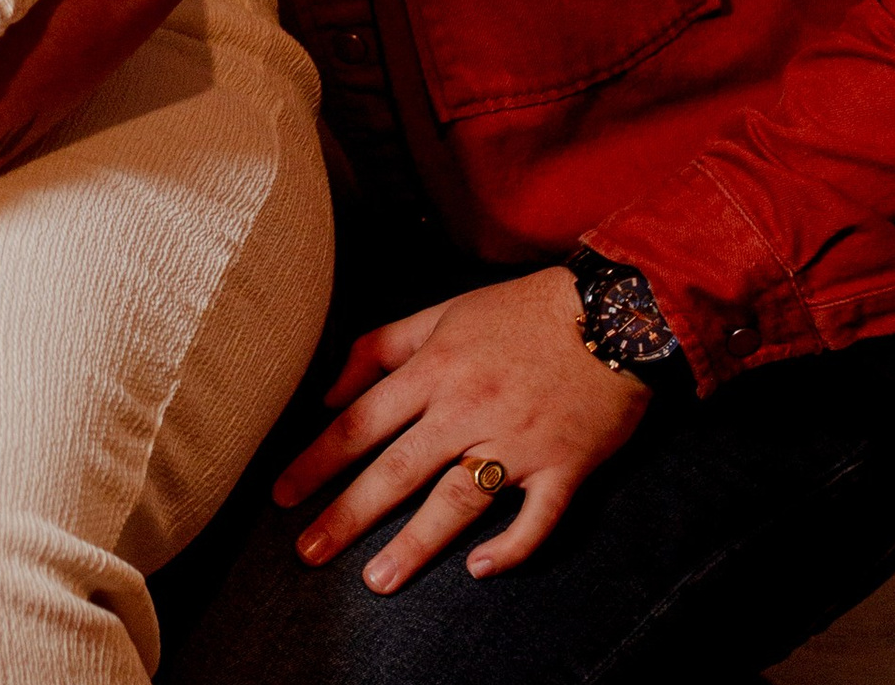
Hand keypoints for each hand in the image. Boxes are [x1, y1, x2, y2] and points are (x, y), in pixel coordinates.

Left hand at [275, 267, 651, 591]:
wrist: (612, 315)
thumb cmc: (517, 313)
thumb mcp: (439, 314)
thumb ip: (380, 349)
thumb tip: (327, 390)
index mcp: (433, 371)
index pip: (360, 422)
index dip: (318, 460)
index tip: (282, 495)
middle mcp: (467, 409)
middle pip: (397, 468)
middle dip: (348, 513)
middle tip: (309, 552)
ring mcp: (517, 442)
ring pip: (457, 500)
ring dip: (415, 544)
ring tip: (378, 581)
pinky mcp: (565, 468)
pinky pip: (537, 519)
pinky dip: (512, 547)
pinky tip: (479, 570)